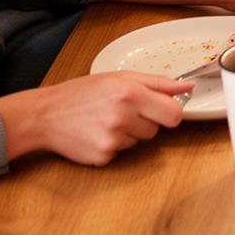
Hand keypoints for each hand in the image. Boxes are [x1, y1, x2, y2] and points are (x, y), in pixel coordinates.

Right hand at [34, 74, 189, 164]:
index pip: (174, 114)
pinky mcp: (104, 157)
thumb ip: (158, 82)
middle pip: (156, 129)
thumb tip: (188, 86)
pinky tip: (97, 133)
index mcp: (130, 93)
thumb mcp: (120, 78)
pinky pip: (122, 153)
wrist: (46, 115)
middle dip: (145, 120)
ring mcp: (113, 140)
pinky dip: (113, 145)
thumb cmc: (82, 93)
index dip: (170, 112)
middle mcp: (123, 117)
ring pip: (139, 141)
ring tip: (106, 120)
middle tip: (123, 110)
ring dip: (129, 133)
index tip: (161, 109)